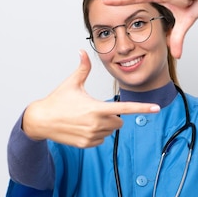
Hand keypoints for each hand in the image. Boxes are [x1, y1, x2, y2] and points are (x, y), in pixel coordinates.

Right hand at [22, 50, 160, 147]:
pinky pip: (101, 140)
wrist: (41, 120)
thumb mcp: (71, 83)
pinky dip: (96, 134)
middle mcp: (96, 123)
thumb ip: (83, 68)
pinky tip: (82, 127)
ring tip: (85, 119)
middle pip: (119, 122)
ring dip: (104, 126)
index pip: (124, 108)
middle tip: (96, 110)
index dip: (142, 108)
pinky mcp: (86, 144)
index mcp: (96, 108)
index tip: (156, 108)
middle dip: (113, 116)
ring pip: (110, 131)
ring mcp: (91, 136)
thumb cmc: (57, 101)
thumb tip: (83, 51)